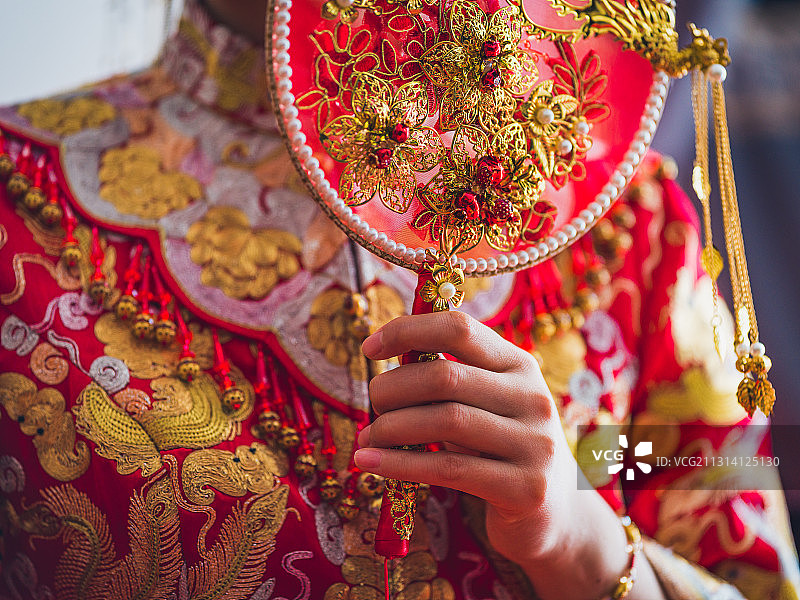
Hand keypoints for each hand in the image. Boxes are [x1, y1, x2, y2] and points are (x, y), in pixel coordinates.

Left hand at [355, 311, 663, 599]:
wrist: (554, 515)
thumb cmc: (500, 450)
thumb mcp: (485, 405)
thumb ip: (448, 382)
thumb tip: (384, 368)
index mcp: (519, 365)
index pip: (459, 329)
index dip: (409, 330)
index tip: (370, 348)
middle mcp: (532, 397)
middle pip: (446, 376)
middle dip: (393, 387)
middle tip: (372, 403)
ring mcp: (535, 443)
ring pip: (445, 421)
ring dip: (391, 428)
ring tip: (367, 438)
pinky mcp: (526, 488)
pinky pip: (449, 469)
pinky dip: (401, 464)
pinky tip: (370, 464)